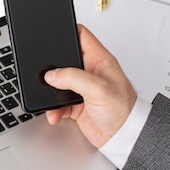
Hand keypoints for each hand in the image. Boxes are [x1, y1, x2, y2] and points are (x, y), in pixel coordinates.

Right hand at [44, 25, 136, 147]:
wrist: (124, 139)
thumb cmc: (124, 112)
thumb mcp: (99, 89)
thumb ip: (73, 78)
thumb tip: (52, 75)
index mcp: (100, 60)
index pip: (82, 36)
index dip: (67, 30)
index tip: (53, 32)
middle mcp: (90, 72)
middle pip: (65, 59)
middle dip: (52, 66)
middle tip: (45, 72)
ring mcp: (83, 88)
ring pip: (58, 82)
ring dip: (50, 91)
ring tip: (50, 97)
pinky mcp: (77, 104)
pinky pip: (58, 102)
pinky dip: (53, 108)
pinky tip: (56, 113)